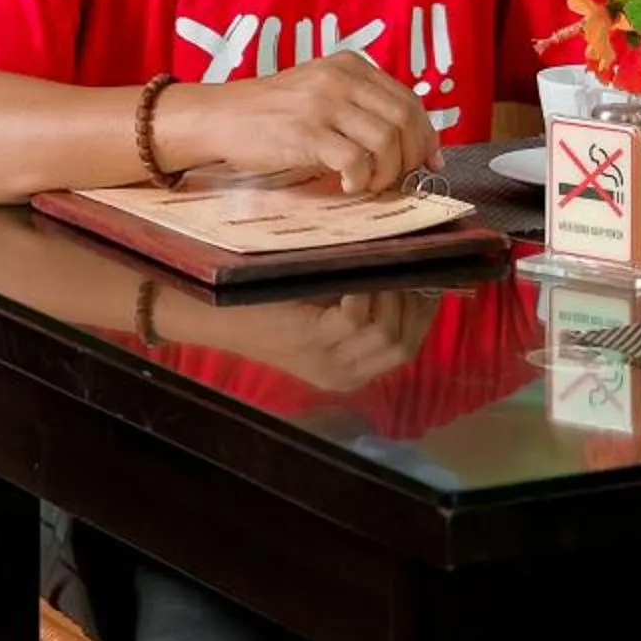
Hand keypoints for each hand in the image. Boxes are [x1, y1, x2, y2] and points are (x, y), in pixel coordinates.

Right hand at [168, 51, 440, 194]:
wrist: (222, 116)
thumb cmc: (273, 113)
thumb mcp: (321, 92)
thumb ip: (361, 107)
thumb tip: (410, 143)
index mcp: (350, 65)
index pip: (408, 100)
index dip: (426, 135)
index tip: (429, 161)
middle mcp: (341, 78)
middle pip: (404, 120)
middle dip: (411, 157)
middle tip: (400, 179)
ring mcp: (323, 104)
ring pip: (386, 141)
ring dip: (387, 173)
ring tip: (370, 184)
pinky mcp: (306, 133)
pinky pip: (355, 161)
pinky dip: (361, 180)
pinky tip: (349, 186)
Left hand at [177, 291, 438, 392]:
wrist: (215, 312)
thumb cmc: (270, 301)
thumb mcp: (324, 310)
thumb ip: (362, 303)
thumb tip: (409, 270)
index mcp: (351, 371)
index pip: (407, 350)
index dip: (422, 314)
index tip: (424, 276)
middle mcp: (344, 374)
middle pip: (403, 347)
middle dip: (411, 306)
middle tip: (402, 267)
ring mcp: (328, 361)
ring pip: (386, 334)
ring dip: (389, 295)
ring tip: (378, 266)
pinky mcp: (311, 339)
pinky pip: (356, 319)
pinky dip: (363, 293)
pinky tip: (356, 274)